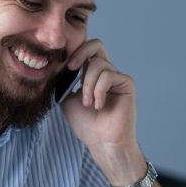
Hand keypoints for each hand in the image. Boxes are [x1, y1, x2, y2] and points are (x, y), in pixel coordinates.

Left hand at [60, 39, 145, 184]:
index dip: (74, 52)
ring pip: (98, 64)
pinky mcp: (126, 83)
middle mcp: (106, 72)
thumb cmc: (86, 125)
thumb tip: (58, 65)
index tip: (65, 67)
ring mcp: (117, 77)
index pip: (86, 50)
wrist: (102, 142)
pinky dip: (99, 90)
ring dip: (88, 84)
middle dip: (81, 53)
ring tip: (89, 103)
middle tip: (72, 68)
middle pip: (96, 44)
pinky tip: (99, 105)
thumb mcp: (66, 99)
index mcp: (92, 74)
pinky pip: (109, 75)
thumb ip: (64, 81)